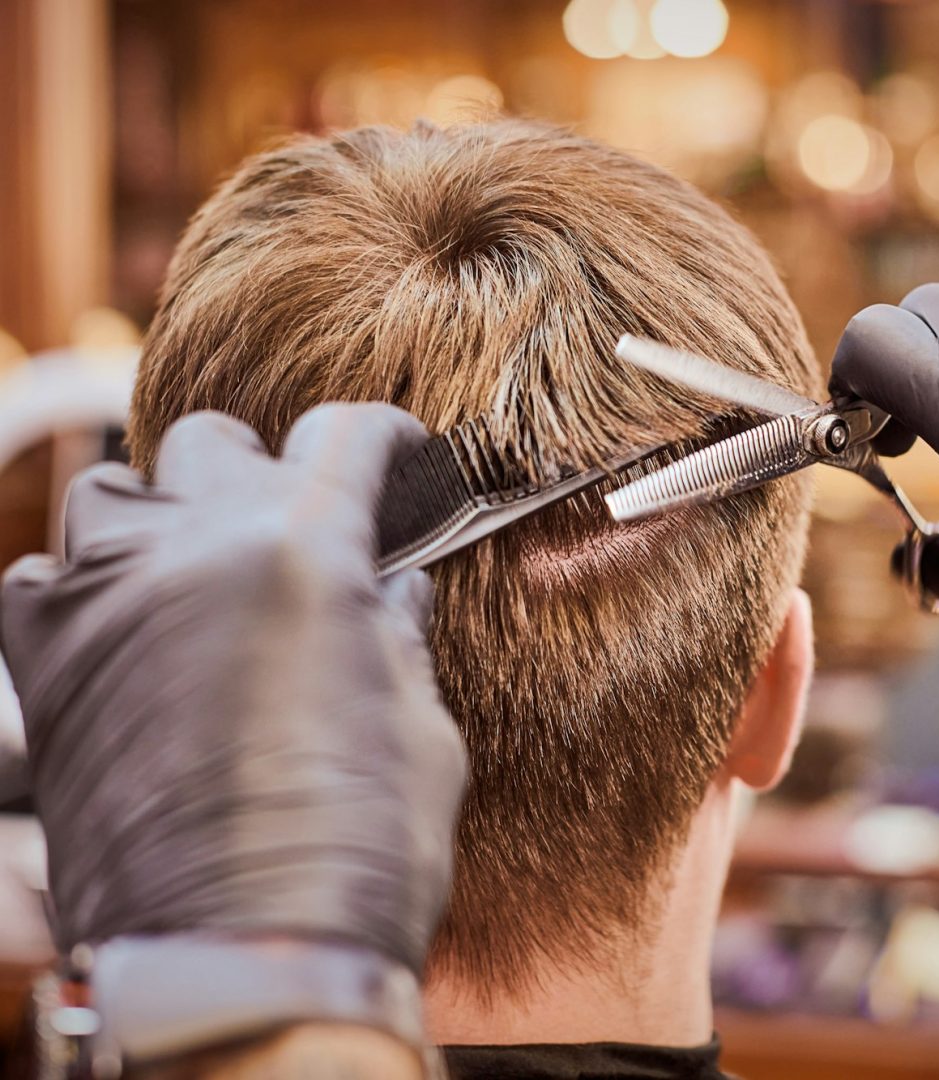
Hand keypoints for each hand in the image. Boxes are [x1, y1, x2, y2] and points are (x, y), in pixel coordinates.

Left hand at [1, 404, 466, 974]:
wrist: (242, 959)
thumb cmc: (360, 849)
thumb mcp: (418, 727)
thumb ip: (399, 637)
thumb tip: (397, 593)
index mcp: (308, 550)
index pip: (344, 434)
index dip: (386, 436)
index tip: (397, 456)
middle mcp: (197, 546)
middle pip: (215, 442)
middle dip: (263, 470)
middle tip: (292, 527)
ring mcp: (107, 597)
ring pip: (113, 491)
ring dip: (162, 515)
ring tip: (195, 568)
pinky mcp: (46, 663)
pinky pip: (42, 579)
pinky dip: (86, 588)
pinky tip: (127, 631)